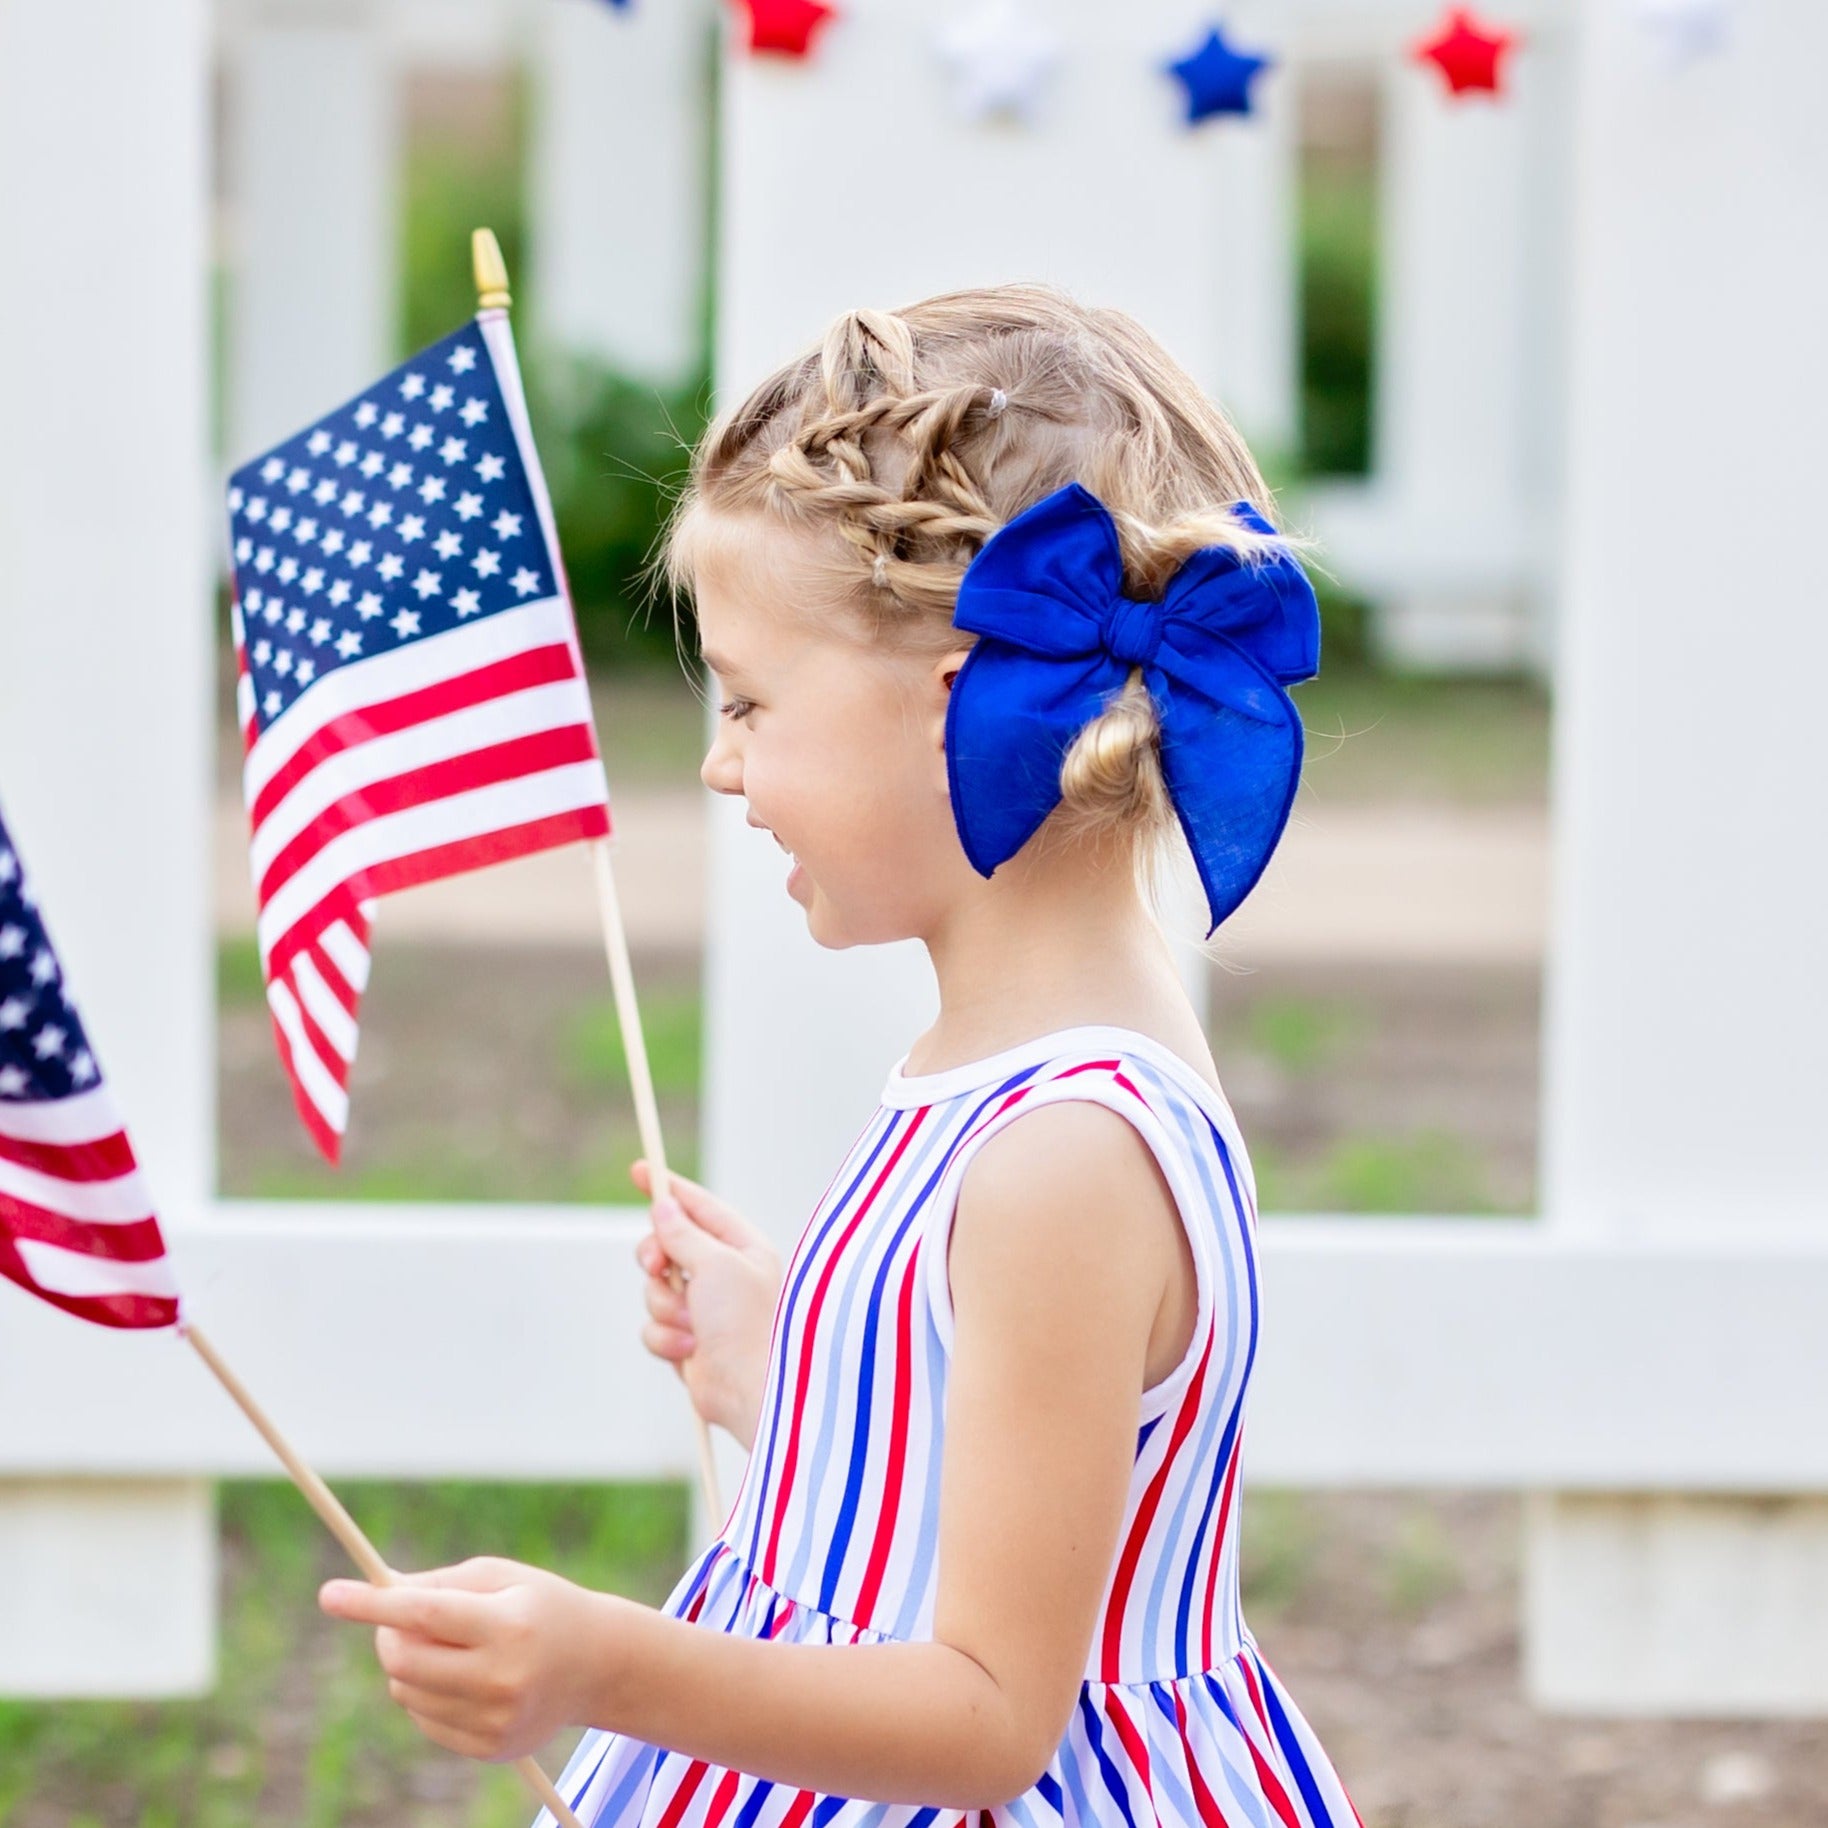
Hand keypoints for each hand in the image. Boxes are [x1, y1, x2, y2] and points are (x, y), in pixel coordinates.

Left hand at [318, 1557, 612, 1762]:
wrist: (597, 1665)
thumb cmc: (542, 1606)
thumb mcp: (502, 1576)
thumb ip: (440, 1583)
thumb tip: (380, 1594)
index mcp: (509, 1625)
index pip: (426, 1613)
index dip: (373, 1604)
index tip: (330, 1595)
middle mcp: (502, 1677)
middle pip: (404, 1659)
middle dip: (388, 1633)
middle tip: (402, 1617)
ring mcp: (494, 1720)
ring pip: (406, 1691)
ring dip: (407, 1664)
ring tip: (447, 1646)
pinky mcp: (488, 1747)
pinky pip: (424, 1719)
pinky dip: (426, 1693)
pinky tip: (463, 1677)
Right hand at [632, 1158, 781, 1451]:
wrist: (753, 1391)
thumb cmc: (748, 1323)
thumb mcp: (716, 1264)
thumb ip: (684, 1235)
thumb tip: (664, 1209)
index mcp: (743, 1248)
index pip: (700, 1208)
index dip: (669, 1189)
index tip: (639, 1170)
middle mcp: (724, 1276)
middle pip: (667, 1247)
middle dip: (656, 1257)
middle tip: (657, 1265)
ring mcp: (704, 1310)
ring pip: (655, 1290)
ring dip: (665, 1307)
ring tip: (692, 1326)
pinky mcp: (688, 1342)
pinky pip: (653, 1327)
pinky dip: (665, 1338)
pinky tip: (690, 1352)